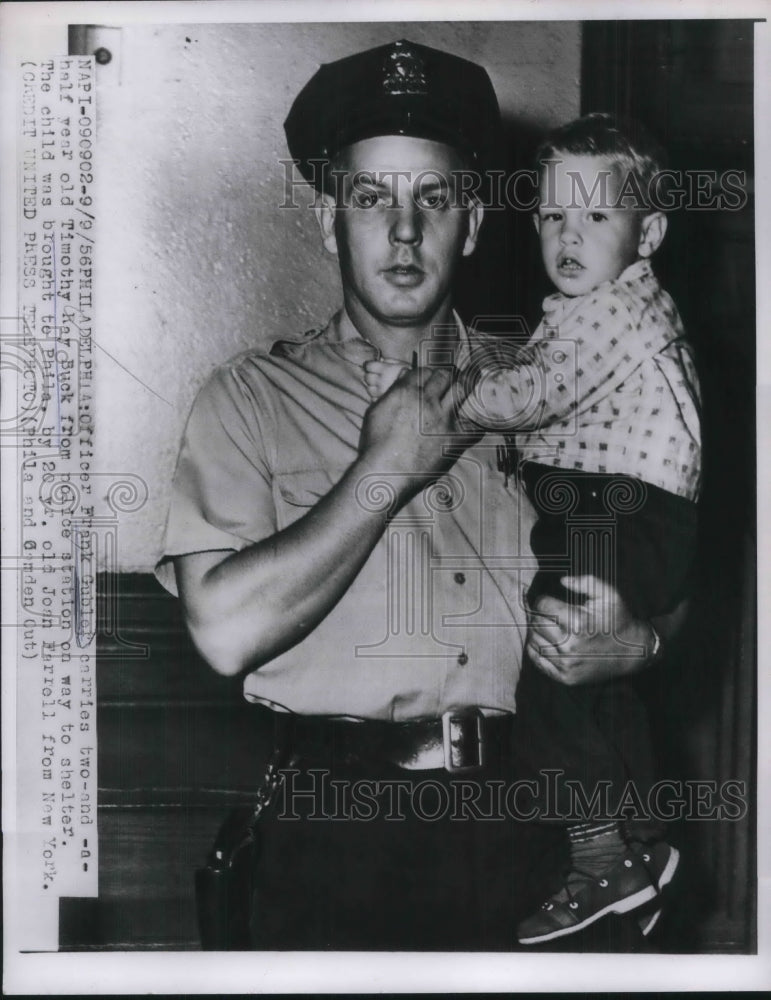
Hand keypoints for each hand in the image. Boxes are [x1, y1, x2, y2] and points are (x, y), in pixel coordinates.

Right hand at [358, 365, 465, 486]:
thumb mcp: (375, 412)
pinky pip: (473, 422)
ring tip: (459, 394)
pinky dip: (474, 418)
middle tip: (445, 383)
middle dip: (444, 378)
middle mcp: (427, 402)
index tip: (428, 380)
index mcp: (406, 393)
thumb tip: (404, 376)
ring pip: (461, 391)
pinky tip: (473, 417)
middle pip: (444, 376)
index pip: (424, 371)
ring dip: (460, 391)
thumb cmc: (375, 445)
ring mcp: (443, 419)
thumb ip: (391, 392)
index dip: (426, 374)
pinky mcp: (455, 438)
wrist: (386, 472)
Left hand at [363, 358, 410, 399]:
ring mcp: (381, 392)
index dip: (369, 365)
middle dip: (370, 376)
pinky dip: (376, 396)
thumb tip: (380, 360)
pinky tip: (382, 393)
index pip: (368, 366)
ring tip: (379, 385)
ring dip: (372, 387)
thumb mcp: (400, 364)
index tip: (371, 366)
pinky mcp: (383, 401)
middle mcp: (381, 381)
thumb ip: (389, 361)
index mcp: (385, 369)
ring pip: (369, 389)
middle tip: (376, 376)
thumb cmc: (409, 375)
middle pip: (367, 377)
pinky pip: (374, 399)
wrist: (418, 389)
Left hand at [525, 574, 655, 685]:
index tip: (550, 601)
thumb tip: (562, 580)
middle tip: (549, 614)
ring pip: (533, 641)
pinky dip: (537, 649)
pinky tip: (548, 642)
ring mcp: (566, 664)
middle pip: (535, 623)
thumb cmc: (618, 620)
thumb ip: (586, 582)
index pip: (542, 606)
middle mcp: (569, 645)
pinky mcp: (565, 677)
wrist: (632, 653)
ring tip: (550, 628)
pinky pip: (537, 660)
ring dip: (537, 632)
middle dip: (539, 615)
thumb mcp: (609, 595)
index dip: (543, 600)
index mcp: (578, 622)